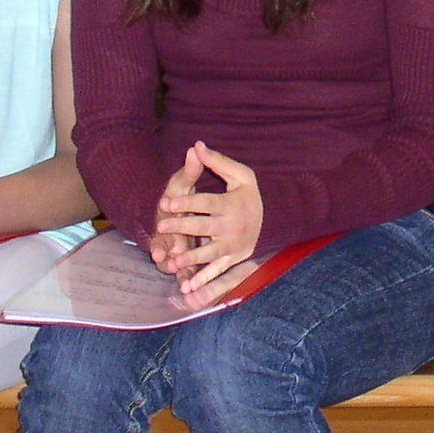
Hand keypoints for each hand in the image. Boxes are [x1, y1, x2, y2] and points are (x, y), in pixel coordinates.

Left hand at [155, 141, 264, 294]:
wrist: (272, 220)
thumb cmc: (249, 195)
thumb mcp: (240, 175)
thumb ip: (217, 161)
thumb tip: (196, 145)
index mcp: (231, 204)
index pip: (205, 202)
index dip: (185, 202)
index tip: (165, 202)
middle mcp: (231, 226)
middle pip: (203, 226)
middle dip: (181, 226)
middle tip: (161, 225)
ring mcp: (232, 245)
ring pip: (208, 252)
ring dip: (190, 258)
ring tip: (172, 261)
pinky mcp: (231, 259)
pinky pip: (216, 271)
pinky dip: (203, 280)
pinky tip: (188, 287)